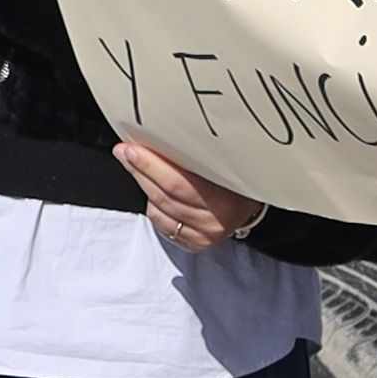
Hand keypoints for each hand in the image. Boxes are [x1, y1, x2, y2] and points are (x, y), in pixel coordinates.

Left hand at [113, 136, 267, 250]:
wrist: (252, 206)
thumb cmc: (239, 178)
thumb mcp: (227, 163)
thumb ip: (200, 155)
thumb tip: (162, 133)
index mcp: (225, 199)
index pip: (177, 183)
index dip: (150, 165)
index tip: (131, 148)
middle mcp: (214, 222)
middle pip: (164, 196)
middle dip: (139, 171)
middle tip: (124, 152)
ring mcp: (203, 236)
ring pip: (159, 210)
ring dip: (143, 186)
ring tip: (137, 166)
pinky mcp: (194, 244)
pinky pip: (162, 224)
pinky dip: (153, 206)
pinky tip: (153, 190)